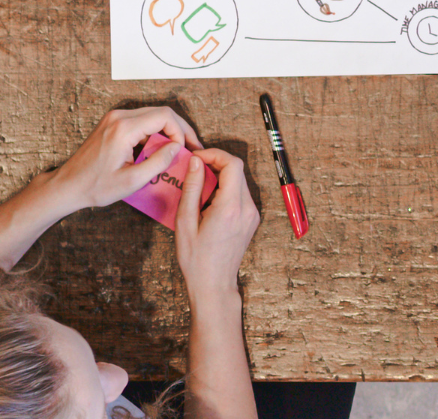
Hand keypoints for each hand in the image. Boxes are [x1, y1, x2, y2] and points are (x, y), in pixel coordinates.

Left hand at [50, 107, 202, 210]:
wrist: (69, 185)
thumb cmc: (97, 186)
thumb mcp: (132, 181)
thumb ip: (158, 162)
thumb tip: (177, 148)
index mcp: (124, 128)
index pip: (165, 116)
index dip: (181, 132)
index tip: (185, 151)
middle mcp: (119, 116)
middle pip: (161, 112)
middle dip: (179, 130)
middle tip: (192, 148)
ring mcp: (115, 118)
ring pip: (152, 115)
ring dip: (168, 131)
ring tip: (178, 150)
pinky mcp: (112, 123)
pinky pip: (141, 121)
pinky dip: (154, 133)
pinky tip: (160, 150)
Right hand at [176, 148, 259, 300]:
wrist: (213, 284)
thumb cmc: (196, 258)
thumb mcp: (185, 221)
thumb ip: (192, 188)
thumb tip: (196, 162)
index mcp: (230, 207)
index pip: (232, 164)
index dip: (214, 154)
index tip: (196, 158)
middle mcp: (247, 208)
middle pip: (237, 170)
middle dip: (216, 163)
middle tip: (194, 169)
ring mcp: (252, 214)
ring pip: (239, 181)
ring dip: (220, 176)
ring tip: (198, 185)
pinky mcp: (251, 219)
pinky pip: (240, 194)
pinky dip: (225, 189)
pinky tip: (208, 200)